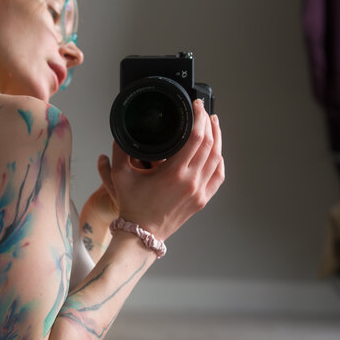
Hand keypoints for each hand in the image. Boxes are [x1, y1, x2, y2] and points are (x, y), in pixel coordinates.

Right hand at [97, 100, 223, 241]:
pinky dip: (219, 161)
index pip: (196, 137)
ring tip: (213, 125)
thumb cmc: (132, 207)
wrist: (141, 233)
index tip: (196, 106)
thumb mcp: (120, 175)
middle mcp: (191, 181)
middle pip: (210, 144)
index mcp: (174, 173)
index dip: (199, 117)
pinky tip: (216, 152)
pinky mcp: (202, 200)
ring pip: (217, 159)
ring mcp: (199, 191)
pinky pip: (218, 177)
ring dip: (217, 139)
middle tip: (204, 111)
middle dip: (209, 123)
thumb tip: (121, 133)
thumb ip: (120, 150)